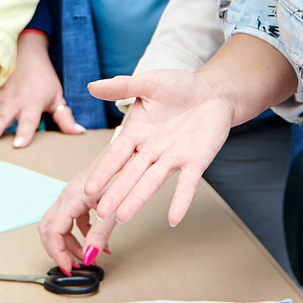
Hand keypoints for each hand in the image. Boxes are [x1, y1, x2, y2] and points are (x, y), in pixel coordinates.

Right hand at [0, 32, 82, 148]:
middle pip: (2, 118)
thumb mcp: (57, 95)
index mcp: (33, 102)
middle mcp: (14, 101)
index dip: (24, 132)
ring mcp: (0, 97)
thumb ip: (64, 116)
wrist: (25, 49)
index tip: (17, 145)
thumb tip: (78, 132)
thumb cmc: (43, 76)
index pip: (29, 120)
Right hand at [37, 74, 238, 269]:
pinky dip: (180, 201)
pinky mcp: (196, 161)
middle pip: (131, 175)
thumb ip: (122, 86)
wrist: (214, 91)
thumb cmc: (180, 87)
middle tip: (102, 213)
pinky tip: (174, 219)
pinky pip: (187, 184)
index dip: (103, 172)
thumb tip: (91, 86)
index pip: (115, 156)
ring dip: (138, 199)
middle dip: (116, 193)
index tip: (88, 189)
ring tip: (122, 217)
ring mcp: (173, 158)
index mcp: (137, 133)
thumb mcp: (149, 83)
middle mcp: (151, 150)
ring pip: (152, 182)